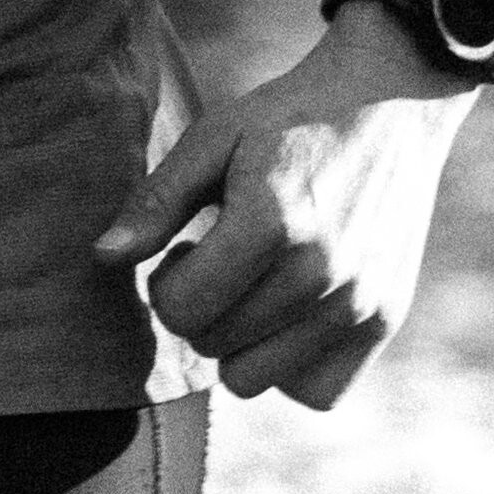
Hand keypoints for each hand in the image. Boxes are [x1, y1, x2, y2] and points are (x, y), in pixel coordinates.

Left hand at [93, 5, 479, 407]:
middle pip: (212, 346)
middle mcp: (320, 275)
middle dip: (199, 306)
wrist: (391, 100)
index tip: (186, 246)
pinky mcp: (385, 319)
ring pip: (255, 380)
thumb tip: (102, 257)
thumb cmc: (289, 115)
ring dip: (239, 342)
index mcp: (271, 224)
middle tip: (221, 256)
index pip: (179, 309)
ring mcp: (358, 303)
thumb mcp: (215, 136)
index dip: (165, 281)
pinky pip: (316, 392)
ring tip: (254, 285)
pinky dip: (291, 368)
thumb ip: (157, 200)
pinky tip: (288, 319)